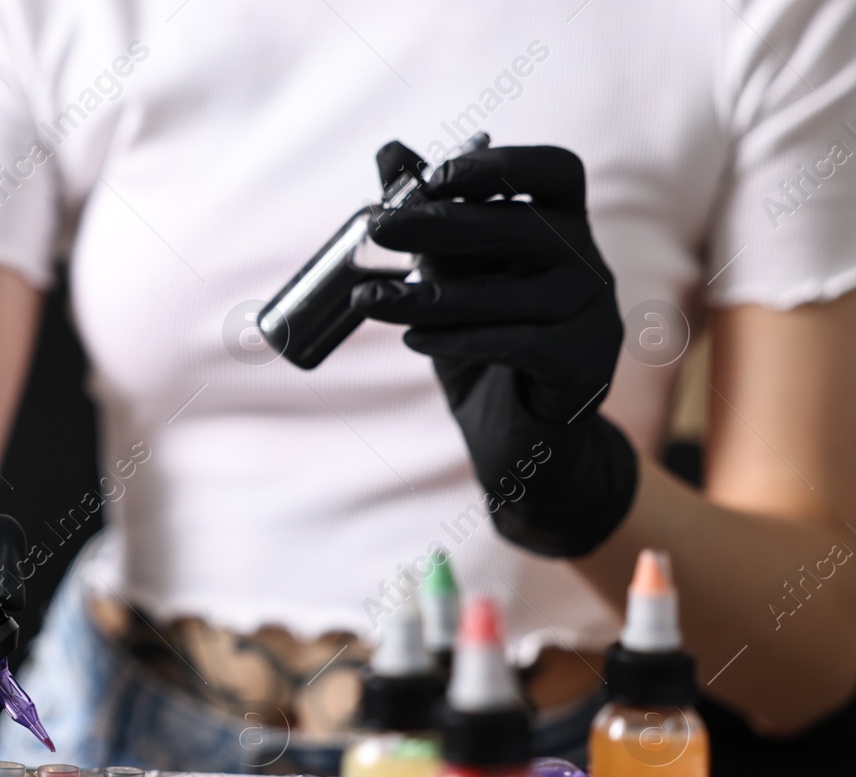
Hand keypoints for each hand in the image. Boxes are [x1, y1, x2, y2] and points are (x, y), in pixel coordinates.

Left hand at [352, 142, 637, 557]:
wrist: (523, 436)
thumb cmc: (485, 342)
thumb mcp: (450, 276)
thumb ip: (429, 218)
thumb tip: (389, 152)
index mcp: (563, 227)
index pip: (556, 171)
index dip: (499, 165)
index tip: (433, 175)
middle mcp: (589, 262)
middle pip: (527, 226)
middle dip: (444, 223)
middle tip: (378, 228)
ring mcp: (595, 314)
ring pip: (515, 293)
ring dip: (432, 294)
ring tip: (369, 299)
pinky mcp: (586, 364)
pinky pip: (521, 343)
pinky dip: (461, 339)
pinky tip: (413, 340)